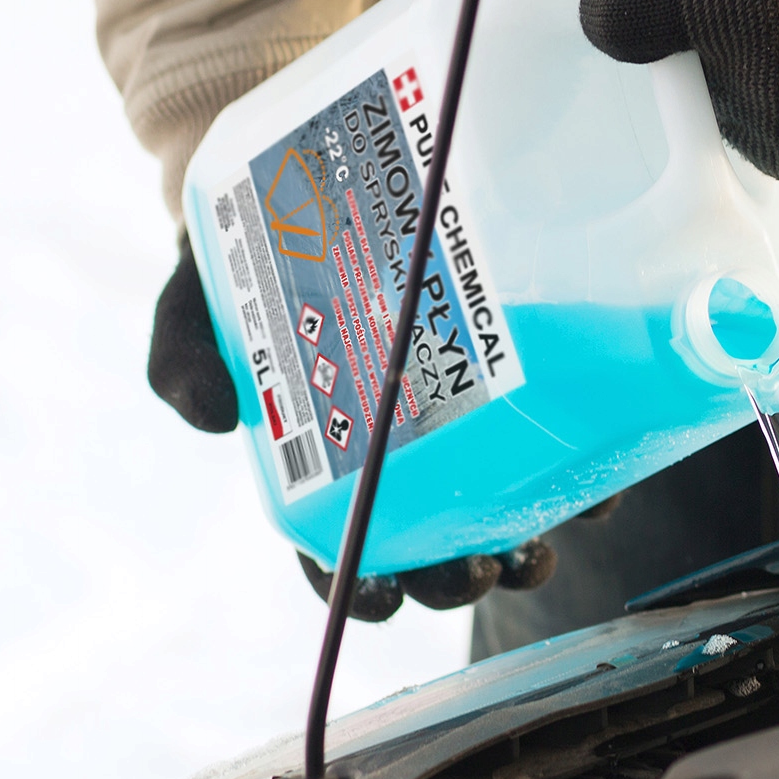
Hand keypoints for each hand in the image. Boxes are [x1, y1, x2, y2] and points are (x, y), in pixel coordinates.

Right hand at [147, 239, 562, 616]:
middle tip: (480, 570)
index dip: (360, 590)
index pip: (338, 552)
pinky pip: (554, 439)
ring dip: (522, 546)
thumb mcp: (195, 300)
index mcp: (319, 465)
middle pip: (427, 546)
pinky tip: (597, 477)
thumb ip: (181, 353)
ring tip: (536, 549)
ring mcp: (460, 422)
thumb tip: (210, 419)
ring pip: (496, 510)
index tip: (382, 597)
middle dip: (454, 577)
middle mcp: (395, 456)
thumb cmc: (248, 261)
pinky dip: (576, 470)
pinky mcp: (516, 379)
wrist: (312, 181)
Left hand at [554, 0, 778, 186]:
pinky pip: (746, 143)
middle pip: (666, 71)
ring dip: (718, 76)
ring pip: (704, 112)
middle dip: (683, 38)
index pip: (623, 26)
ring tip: (770, 34)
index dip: (610, 5)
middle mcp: (769, 86)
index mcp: (748, 7)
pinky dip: (755, 109)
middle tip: (730, 4)